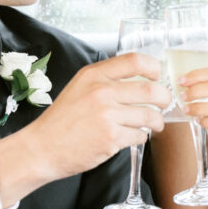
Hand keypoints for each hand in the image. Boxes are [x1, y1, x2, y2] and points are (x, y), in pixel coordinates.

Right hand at [31, 53, 171, 178]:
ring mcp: (107, 116)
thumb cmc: (62, 120)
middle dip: (164, 98)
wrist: (42, 147)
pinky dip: (140, 137)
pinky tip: (132, 136)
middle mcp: (102, 92)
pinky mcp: (111, 138)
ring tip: (154, 124)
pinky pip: (139, 135)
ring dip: (157, 121)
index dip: (153, 68)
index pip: (135, 61)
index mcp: (94, 75)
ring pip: (149, 116)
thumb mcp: (79, 88)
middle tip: (164, 103)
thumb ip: (105, 80)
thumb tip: (139, 78)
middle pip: (150, 89)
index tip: (157, 76)